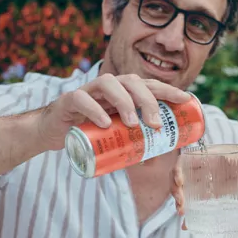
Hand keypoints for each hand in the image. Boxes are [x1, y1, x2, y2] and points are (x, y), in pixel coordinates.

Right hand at [41, 73, 191, 149]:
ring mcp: (88, 91)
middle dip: (148, 100)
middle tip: (156, 124)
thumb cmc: (88, 130)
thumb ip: (131, 140)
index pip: (147, 85)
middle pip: (131, 82)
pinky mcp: (69, 100)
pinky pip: (81, 98)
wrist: (53, 131)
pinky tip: (104, 123)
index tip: (185, 99)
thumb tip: (157, 155)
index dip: (166, 89)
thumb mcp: (113, 134)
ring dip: (124, 102)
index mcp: (121, 92)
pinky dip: (94, 109)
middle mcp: (107, 87)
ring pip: (108, 84)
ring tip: (133, 124)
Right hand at [171, 150, 237, 229]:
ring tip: (183, 213)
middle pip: (178, 178)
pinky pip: (189, 205)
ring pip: (181, 191)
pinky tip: (186, 225)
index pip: (184, 161)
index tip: (180, 181)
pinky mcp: (201, 197)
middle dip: (176, 190)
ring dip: (178, 202)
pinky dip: (187, 216)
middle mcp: (198, 171)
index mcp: (206, 158)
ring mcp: (198, 185)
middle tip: (182, 203)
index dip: (177, 170)